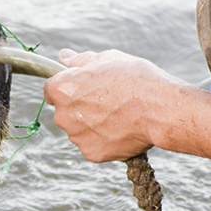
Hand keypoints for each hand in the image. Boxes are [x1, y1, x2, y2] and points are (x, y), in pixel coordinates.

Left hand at [42, 49, 189, 161]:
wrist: (160, 109)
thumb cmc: (134, 79)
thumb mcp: (107, 59)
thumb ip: (80, 60)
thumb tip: (63, 57)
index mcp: (61, 89)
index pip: (51, 89)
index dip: (68, 87)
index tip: (84, 88)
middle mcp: (62, 115)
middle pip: (64, 112)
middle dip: (79, 107)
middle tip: (107, 101)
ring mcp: (77, 137)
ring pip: (79, 130)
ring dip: (91, 125)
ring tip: (118, 115)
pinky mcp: (92, 154)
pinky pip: (93, 145)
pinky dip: (104, 141)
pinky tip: (122, 130)